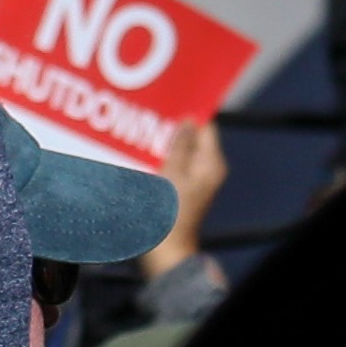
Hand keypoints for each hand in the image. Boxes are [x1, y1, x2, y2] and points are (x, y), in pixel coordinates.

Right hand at [140, 117, 227, 278]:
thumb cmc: (170, 212)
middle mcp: (204, 170)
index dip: (189, 110)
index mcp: (210, 164)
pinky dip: (154, 156)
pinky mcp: (176, 188)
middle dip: (169, 124)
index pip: (205, 126)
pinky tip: (134, 150)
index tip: (168, 95)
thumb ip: (181, 145)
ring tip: (134, 126)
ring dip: (158, 140)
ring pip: (175, 150)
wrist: (164, 251)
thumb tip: (188, 120)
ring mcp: (190, 180)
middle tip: (144, 108)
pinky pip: (167, 163)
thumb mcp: (173, 172)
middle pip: (189, 137)